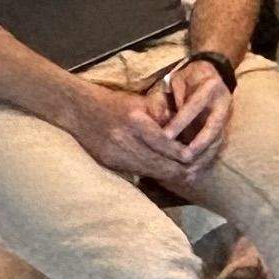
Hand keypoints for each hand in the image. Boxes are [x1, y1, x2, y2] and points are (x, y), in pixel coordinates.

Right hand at [72, 77, 204, 185]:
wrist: (78, 110)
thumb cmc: (114, 102)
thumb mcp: (142, 102)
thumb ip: (164, 115)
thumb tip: (187, 134)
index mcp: (136, 122)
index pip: (168, 146)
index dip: (186, 155)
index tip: (199, 157)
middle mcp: (125, 140)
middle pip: (161, 165)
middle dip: (181, 171)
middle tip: (197, 172)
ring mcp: (115, 154)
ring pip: (150, 172)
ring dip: (168, 175)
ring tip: (185, 176)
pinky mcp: (109, 163)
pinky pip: (137, 172)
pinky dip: (152, 172)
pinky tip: (164, 173)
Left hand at [140, 56, 235, 169]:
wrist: (212, 73)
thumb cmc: (188, 78)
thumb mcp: (175, 81)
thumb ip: (165, 98)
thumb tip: (157, 120)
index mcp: (210, 86)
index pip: (193, 106)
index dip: (180, 122)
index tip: (165, 137)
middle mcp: (223, 101)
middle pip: (212, 128)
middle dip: (197, 145)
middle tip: (182, 159)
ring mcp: (228, 114)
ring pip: (218, 138)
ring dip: (204, 155)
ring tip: (190, 169)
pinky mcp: (227, 125)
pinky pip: (218, 143)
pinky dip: (208, 156)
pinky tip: (197, 167)